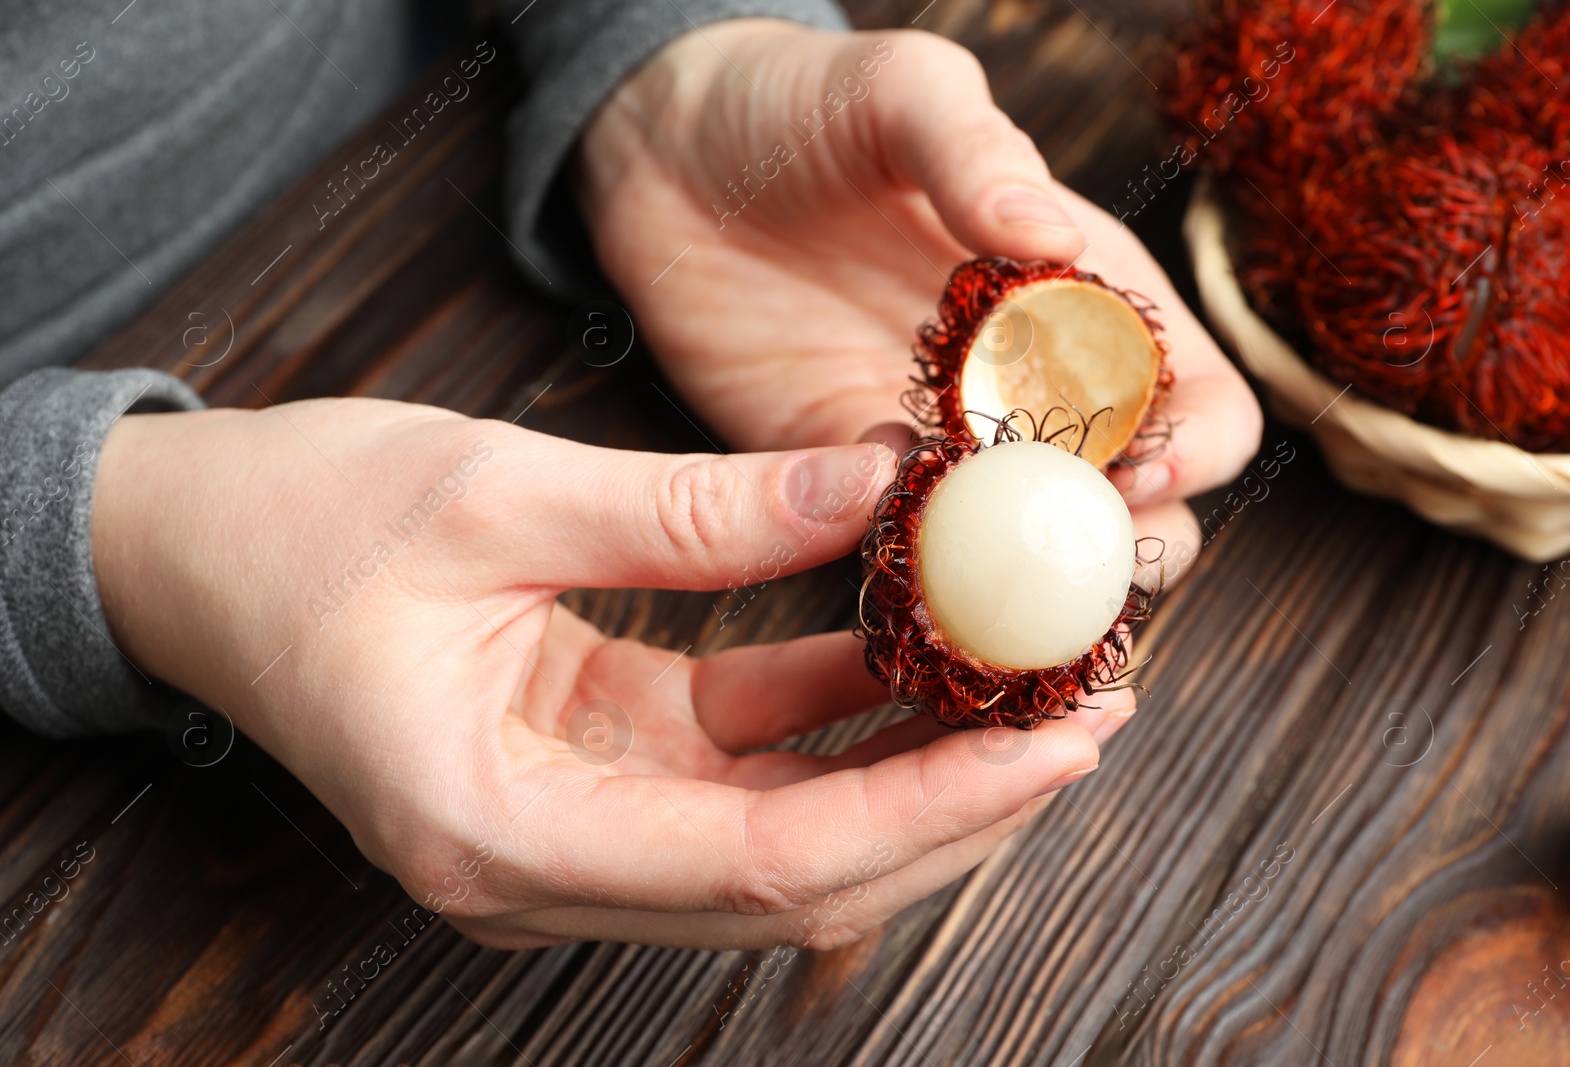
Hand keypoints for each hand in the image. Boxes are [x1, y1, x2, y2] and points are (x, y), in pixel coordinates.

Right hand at [91, 401, 1127, 948]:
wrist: (189, 550)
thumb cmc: (299, 525)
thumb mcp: (496, 494)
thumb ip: (693, 512)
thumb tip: (880, 491)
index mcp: (499, 830)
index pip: (767, 862)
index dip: (928, 809)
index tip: (1057, 743)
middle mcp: (545, 866)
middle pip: (803, 878)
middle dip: (958, 803)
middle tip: (1090, 711)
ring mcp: (573, 828)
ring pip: (790, 833)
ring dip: (916, 764)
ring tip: (1039, 682)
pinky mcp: (593, 769)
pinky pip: (743, 762)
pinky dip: (838, 715)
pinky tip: (924, 646)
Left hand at [576, 21, 1263, 582]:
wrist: (671, 159)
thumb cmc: (804, 105)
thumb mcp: (899, 92)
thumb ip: (975, 151)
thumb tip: (1055, 238)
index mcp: (1089, 299)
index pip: (1198, 399)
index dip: (1193, 447)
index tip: (1134, 467)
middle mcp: (1036, 390)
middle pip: (1137, 508)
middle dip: (1126, 547)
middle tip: (1060, 549)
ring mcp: (947, 448)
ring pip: (1032, 553)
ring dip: (1029, 581)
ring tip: (985, 582)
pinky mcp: (851, 480)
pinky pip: (911, 555)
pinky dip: (922, 577)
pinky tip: (897, 571)